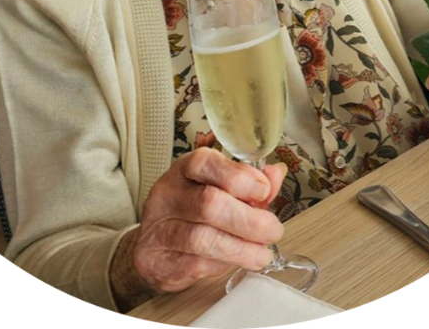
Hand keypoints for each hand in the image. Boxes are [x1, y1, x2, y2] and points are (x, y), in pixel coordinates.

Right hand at [117, 149, 285, 300]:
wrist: (152, 246)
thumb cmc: (190, 211)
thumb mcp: (218, 187)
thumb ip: (248, 181)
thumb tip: (275, 174)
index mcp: (184, 169)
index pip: (205, 163)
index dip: (239, 176)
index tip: (263, 191)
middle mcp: (168, 195)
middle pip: (209, 203)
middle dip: (249, 220)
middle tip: (272, 230)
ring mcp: (159, 229)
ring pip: (203, 238)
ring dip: (242, 248)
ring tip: (261, 253)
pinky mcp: (159, 262)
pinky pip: (197, 265)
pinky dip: (225, 264)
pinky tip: (238, 260)